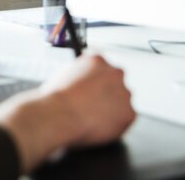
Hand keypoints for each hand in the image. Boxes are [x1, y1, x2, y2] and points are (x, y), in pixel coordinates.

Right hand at [0, 55, 134, 172]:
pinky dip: (115, 123)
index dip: (94, 79)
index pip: (102, 66)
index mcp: (97, 60)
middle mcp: (115, 73)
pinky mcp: (129, 113)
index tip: (90, 87)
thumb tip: (82, 83)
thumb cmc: (55, 98)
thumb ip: (79, 74)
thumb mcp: (63, 75)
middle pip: (116, 82)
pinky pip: (125, 118)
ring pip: (122, 101)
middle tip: (91, 103)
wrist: (59, 115)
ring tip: (92, 116)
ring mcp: (124, 93)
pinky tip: (99, 124)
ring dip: (112, 107)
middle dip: (106, 92)